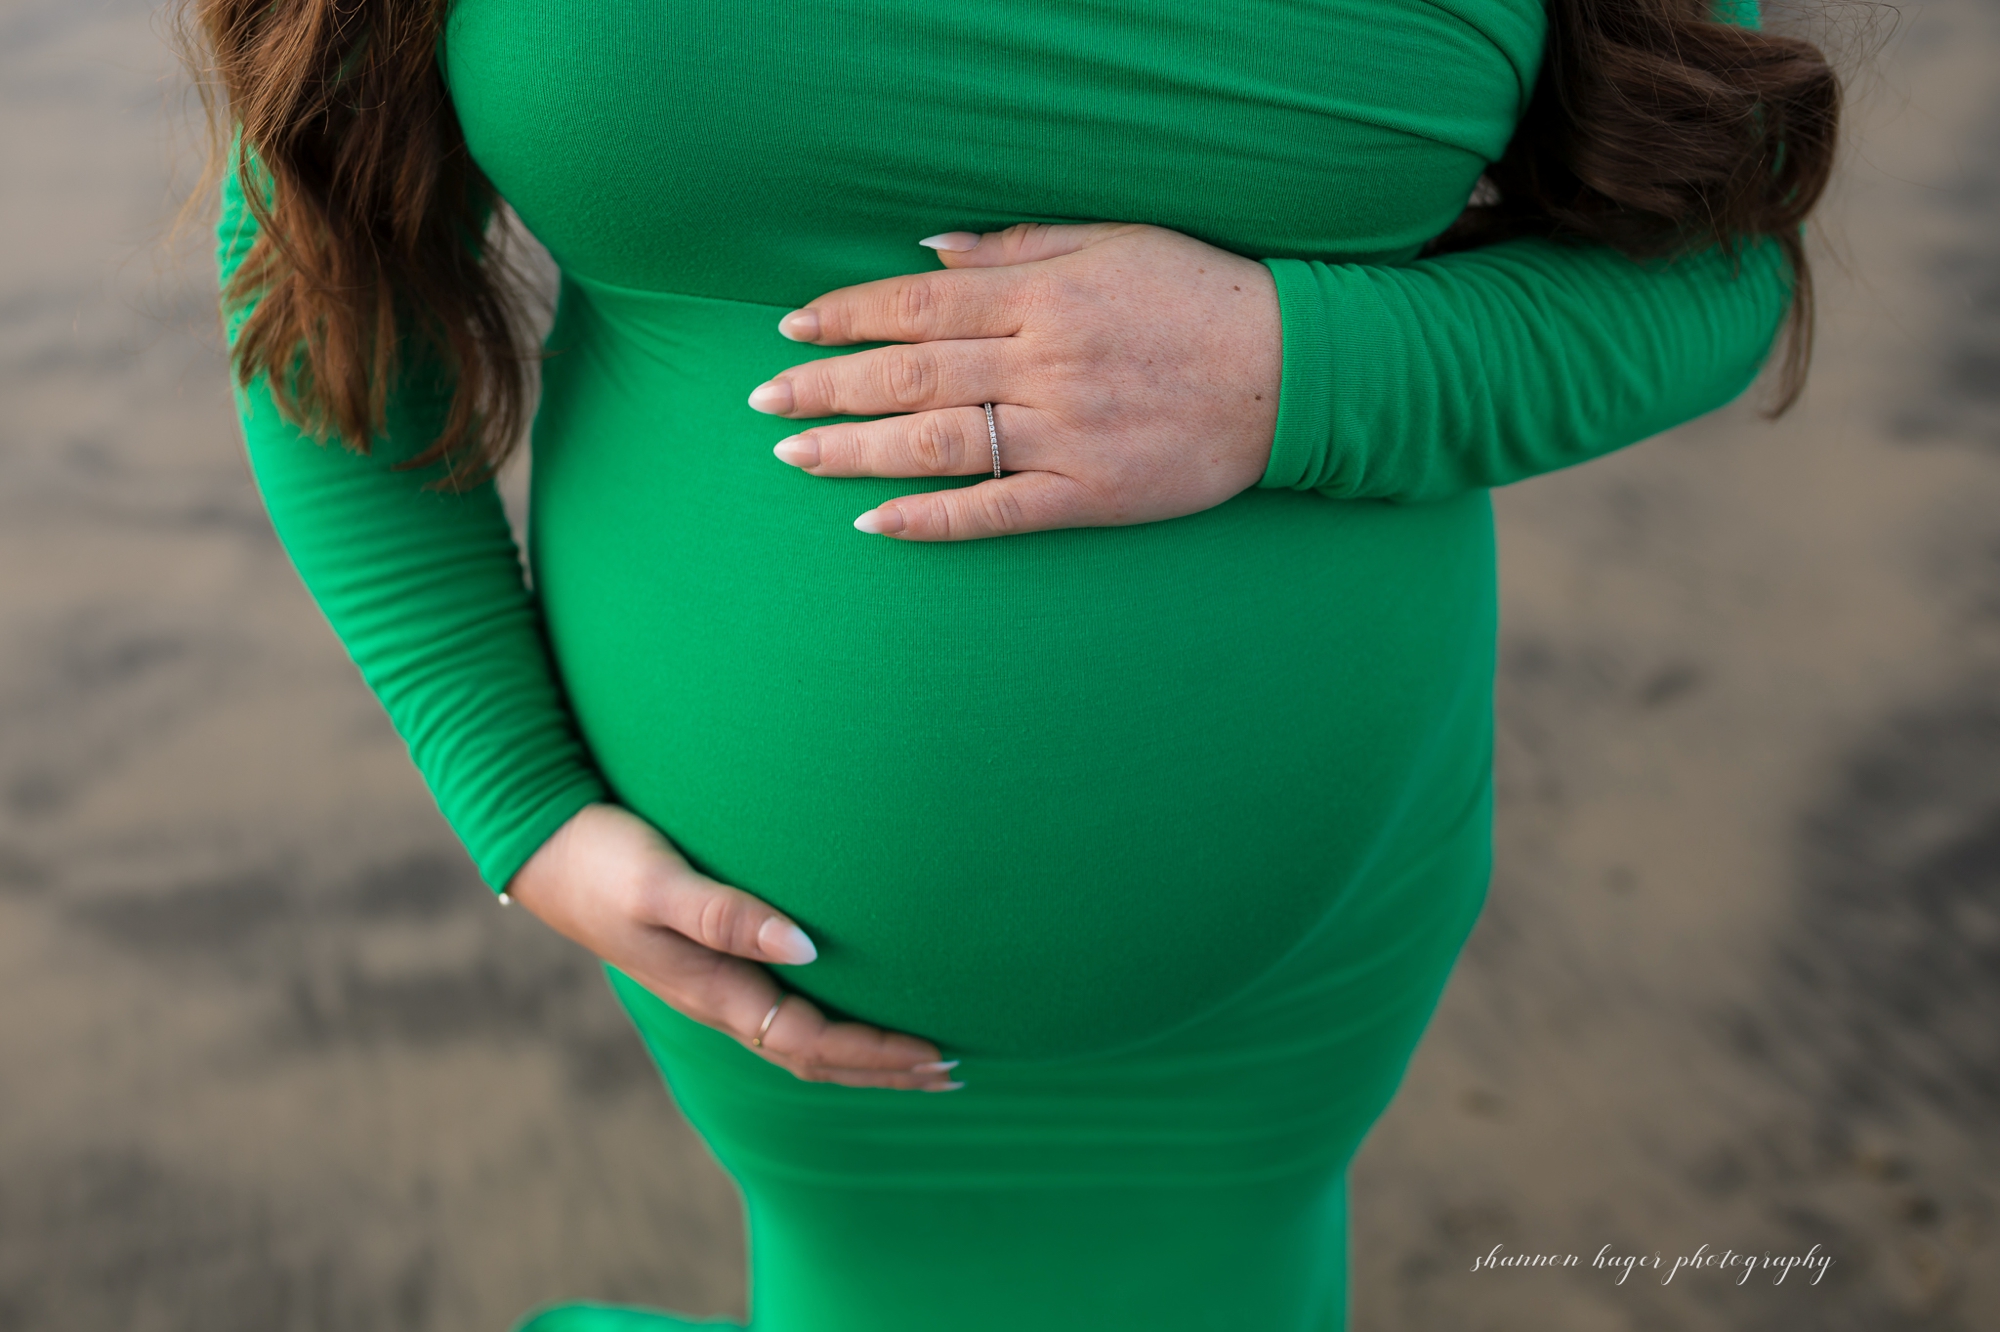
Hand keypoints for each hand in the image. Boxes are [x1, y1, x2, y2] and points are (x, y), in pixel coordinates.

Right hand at [505, 804, 961, 1090]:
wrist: (535, 843)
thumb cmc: (599, 857)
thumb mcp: (659, 881)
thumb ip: (725, 913)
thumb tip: (805, 944)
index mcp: (712, 989)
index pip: (813, 1042)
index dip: (877, 1054)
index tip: (938, 1054)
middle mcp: (716, 998)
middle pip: (815, 1057)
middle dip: (883, 1069)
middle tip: (953, 1074)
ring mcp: (710, 985)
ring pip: (799, 1040)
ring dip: (861, 1055)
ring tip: (917, 1058)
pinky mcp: (705, 962)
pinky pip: (781, 1012)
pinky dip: (829, 1025)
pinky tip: (850, 1008)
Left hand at [750, 222, 1281, 540]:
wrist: (1293, 372)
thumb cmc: (1201, 296)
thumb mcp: (1114, 241)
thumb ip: (1018, 246)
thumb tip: (928, 254)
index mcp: (1044, 296)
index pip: (918, 305)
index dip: (846, 316)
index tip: (791, 328)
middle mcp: (1044, 362)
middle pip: (911, 375)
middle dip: (827, 388)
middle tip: (764, 403)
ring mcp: (1066, 433)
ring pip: (938, 443)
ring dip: (856, 451)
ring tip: (794, 455)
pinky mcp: (1090, 494)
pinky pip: (996, 512)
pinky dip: (931, 519)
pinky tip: (873, 522)